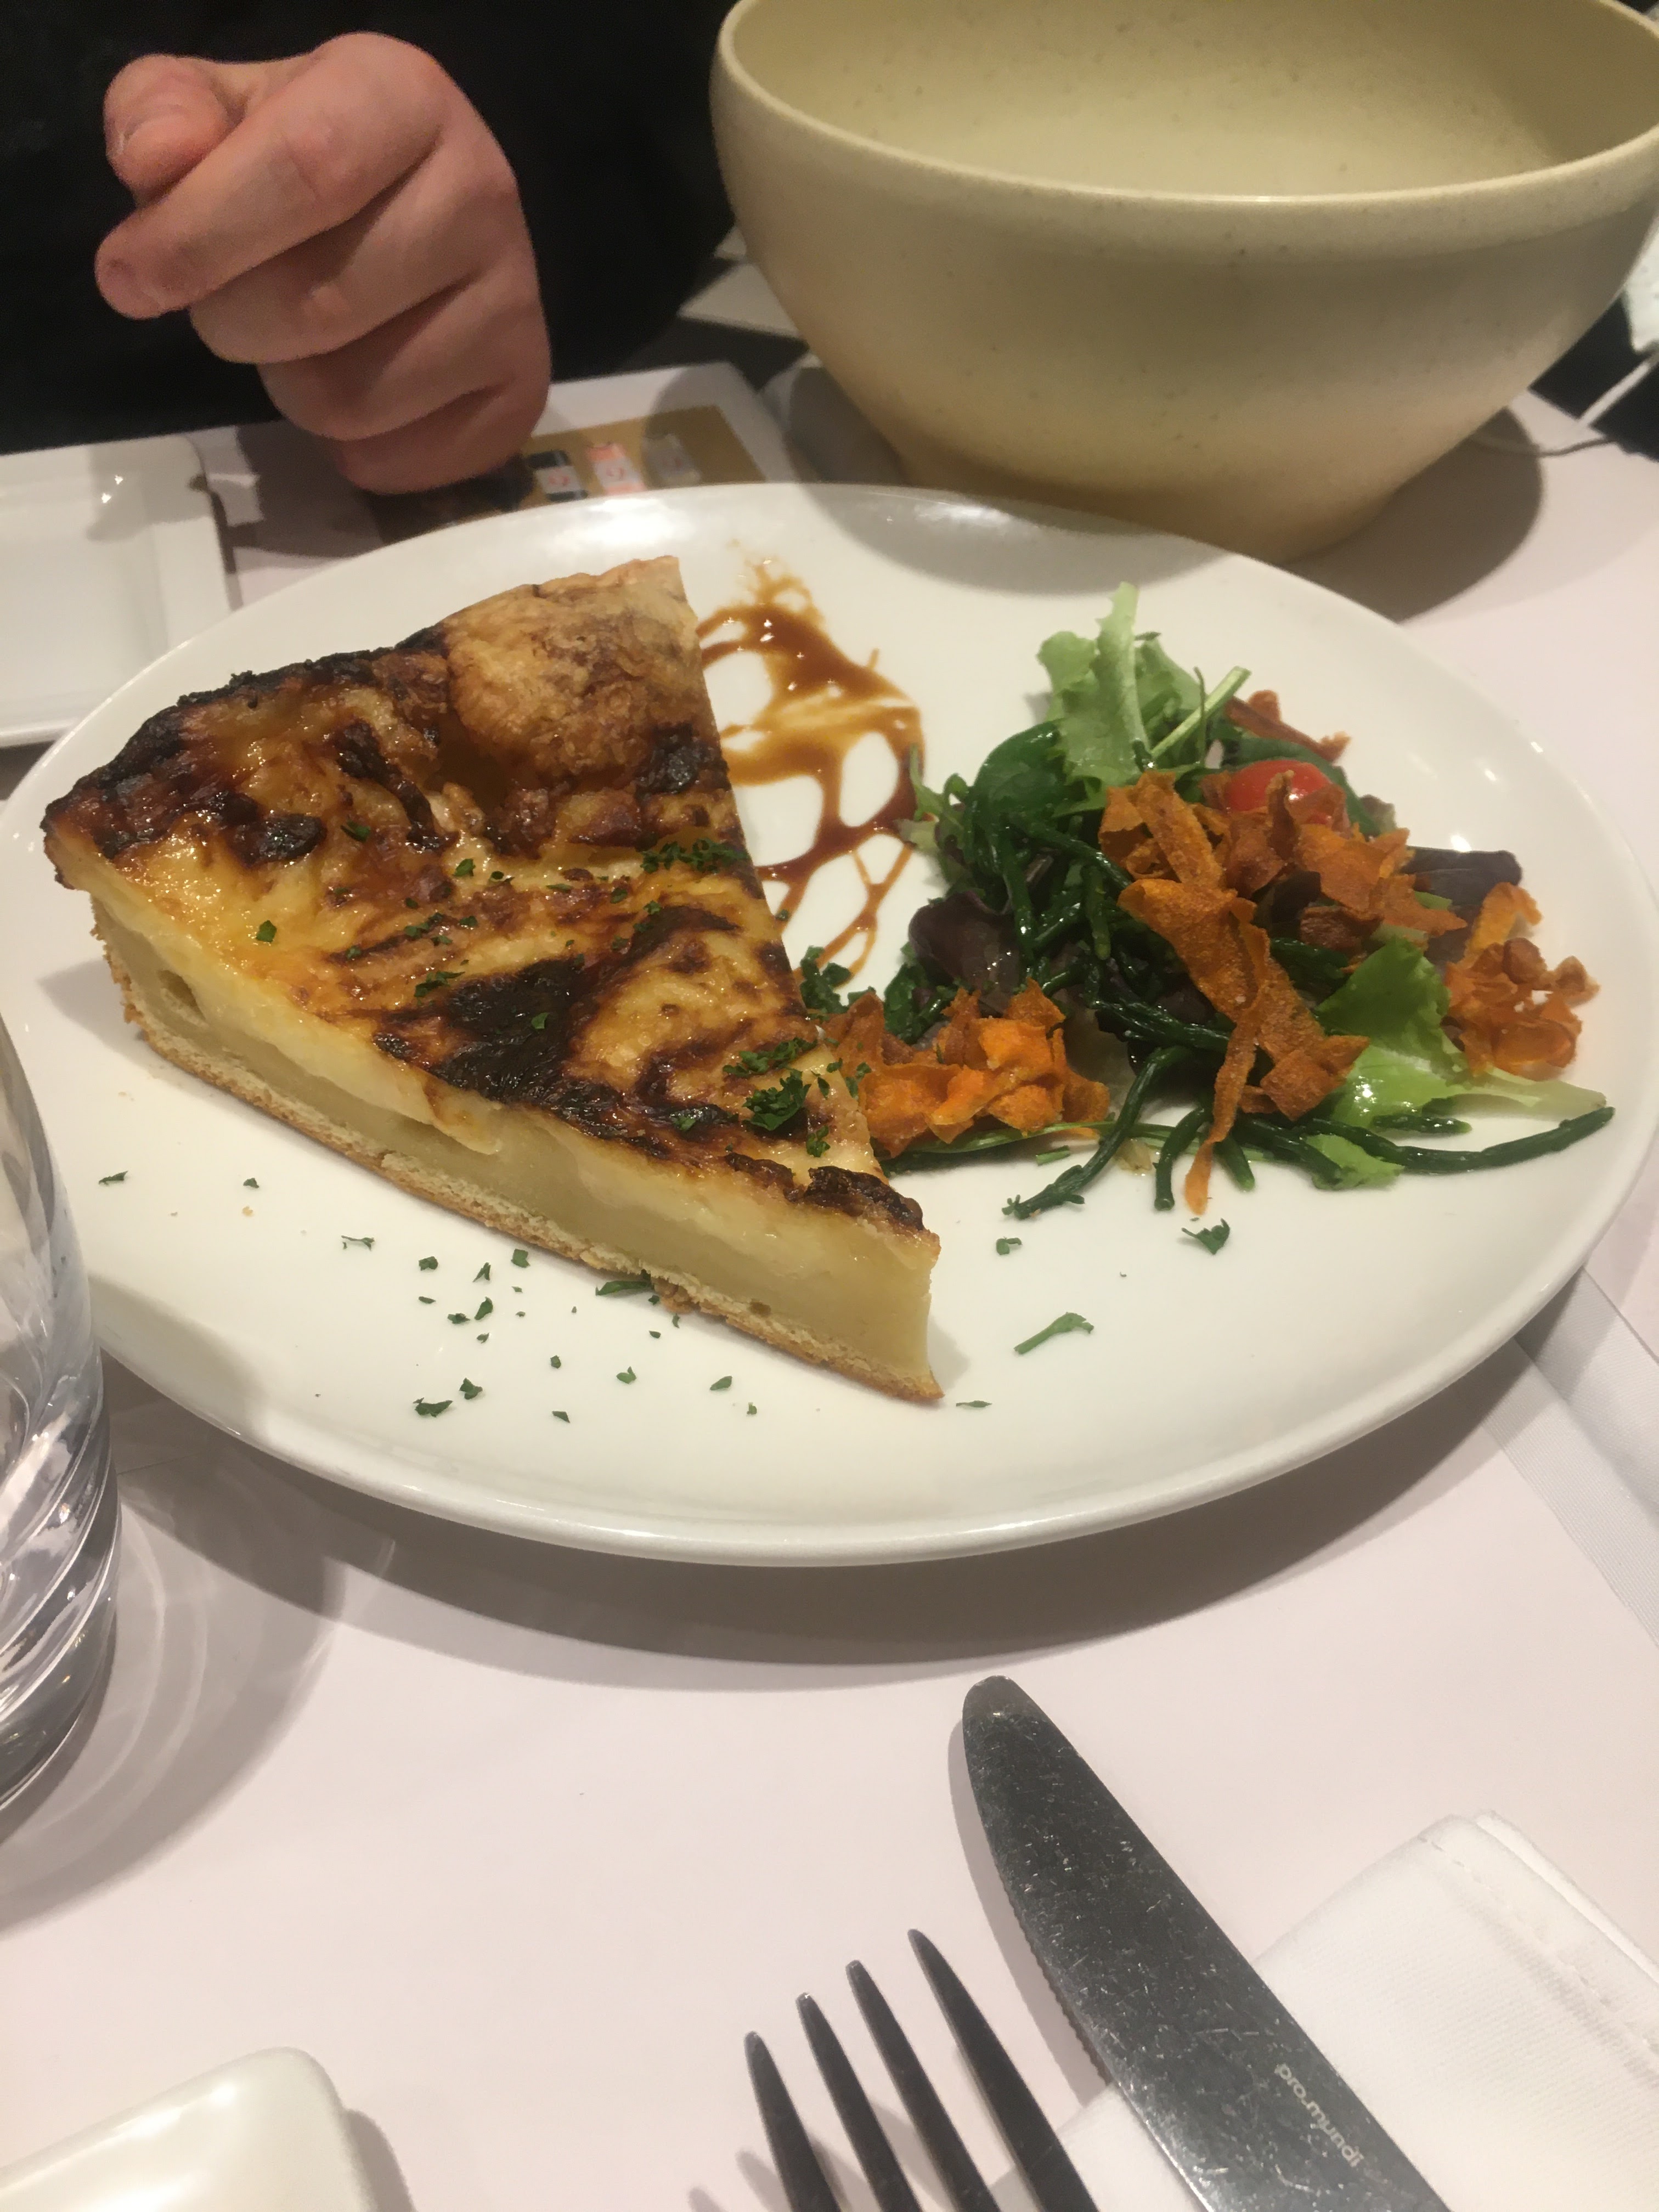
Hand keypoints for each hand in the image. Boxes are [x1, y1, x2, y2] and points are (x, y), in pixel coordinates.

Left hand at [96, 36, 551, 491]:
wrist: (418, 210)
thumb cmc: (306, 155)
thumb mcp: (223, 107)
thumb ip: (165, 114)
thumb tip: (155, 164)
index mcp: (405, 98)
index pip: (306, 170)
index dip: (201, 236)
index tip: (128, 278)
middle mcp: (483, 193)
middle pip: (322, 303)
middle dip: (233, 322)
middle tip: (226, 304)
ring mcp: (514, 302)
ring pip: (354, 399)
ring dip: (290, 388)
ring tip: (300, 344)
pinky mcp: (522, 390)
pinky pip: (398, 459)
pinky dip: (347, 448)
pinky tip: (352, 387)